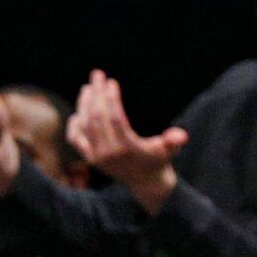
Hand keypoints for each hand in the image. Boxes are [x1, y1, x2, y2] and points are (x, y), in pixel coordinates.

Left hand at [68, 71, 185, 210]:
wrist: (146, 182)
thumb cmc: (160, 159)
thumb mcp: (171, 150)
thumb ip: (174, 142)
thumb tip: (181, 136)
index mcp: (128, 148)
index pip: (115, 118)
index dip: (111, 98)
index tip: (112, 82)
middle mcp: (109, 153)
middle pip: (97, 118)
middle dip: (97, 94)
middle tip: (98, 75)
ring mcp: (97, 157)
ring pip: (85, 125)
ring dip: (84, 104)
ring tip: (88, 87)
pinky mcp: (90, 159)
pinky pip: (75, 139)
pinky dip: (74, 124)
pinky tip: (79, 111)